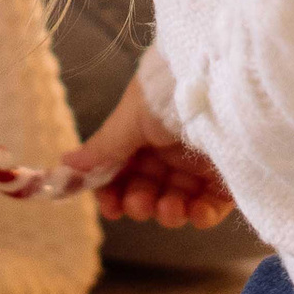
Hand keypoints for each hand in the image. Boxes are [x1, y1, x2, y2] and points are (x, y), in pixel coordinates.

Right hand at [0, 72, 235, 230]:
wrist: (217, 79)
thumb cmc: (167, 92)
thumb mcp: (130, 119)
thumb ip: (102, 148)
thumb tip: (64, 165)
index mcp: (144, 133)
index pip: (123, 172)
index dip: (114, 193)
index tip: (111, 208)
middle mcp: (171, 149)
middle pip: (149, 190)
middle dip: (140, 202)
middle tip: (138, 205)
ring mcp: (200, 162)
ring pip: (179, 202)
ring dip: (169, 212)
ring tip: (168, 209)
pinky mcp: (229, 175)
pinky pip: (213, 205)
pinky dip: (202, 215)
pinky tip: (195, 212)